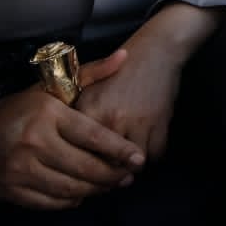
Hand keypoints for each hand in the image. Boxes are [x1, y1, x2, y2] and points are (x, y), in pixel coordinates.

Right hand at [0, 50, 144, 209]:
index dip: (120, 150)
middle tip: (128, 177)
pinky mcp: (11, 190)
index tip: (138, 158)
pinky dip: (71, 201)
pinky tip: (82, 195)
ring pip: (71, 188)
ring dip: (95, 190)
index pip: (94, 136)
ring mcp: (21, 168)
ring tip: (110, 186)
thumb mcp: (52, 87)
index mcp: (49, 114)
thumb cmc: (21, 110)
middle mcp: (35, 141)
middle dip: (112, 175)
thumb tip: (125, 56)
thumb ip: (91, 74)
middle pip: (85, 167)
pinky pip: (50, 202)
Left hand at [74, 36, 183, 162]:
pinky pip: (155, 154)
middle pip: (108, 163)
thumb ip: (76, 116)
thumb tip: (66, 149)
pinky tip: (148, 146)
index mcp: (88, 111)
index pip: (82, 154)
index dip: (87, 166)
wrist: (156, 52)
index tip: (90, 170)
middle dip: (111, 171)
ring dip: (134, 164)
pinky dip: (153, 154)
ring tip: (130, 161)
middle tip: (113, 173)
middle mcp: (110, 118)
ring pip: (133, 162)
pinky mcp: (159, 123)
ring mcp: (136, 121)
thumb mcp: (90, 89)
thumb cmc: (120, 71)